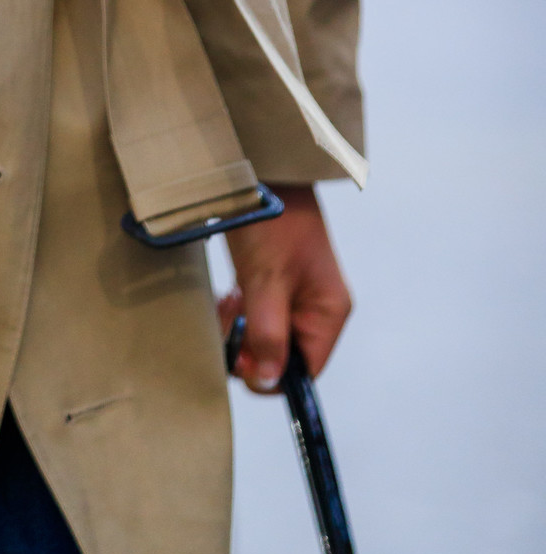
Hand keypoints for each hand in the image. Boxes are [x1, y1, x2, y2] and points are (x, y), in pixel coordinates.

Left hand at [217, 185, 350, 391]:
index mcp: (328, 312)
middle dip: (250, 348)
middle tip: (226, 326)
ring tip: (225, 306)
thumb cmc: (272, 223)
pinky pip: (257, 314)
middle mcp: (316, 307)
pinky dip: (239, 313)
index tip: (239, 360)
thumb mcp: (266, 281)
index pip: (305, 370)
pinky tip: (226, 297)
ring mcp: (296, 294)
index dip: (271, 374)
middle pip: (283, 354)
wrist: (263, 172)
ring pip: (265, 335)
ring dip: (241, 330)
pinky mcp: (274, 281)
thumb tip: (267, 382)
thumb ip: (268, 334)